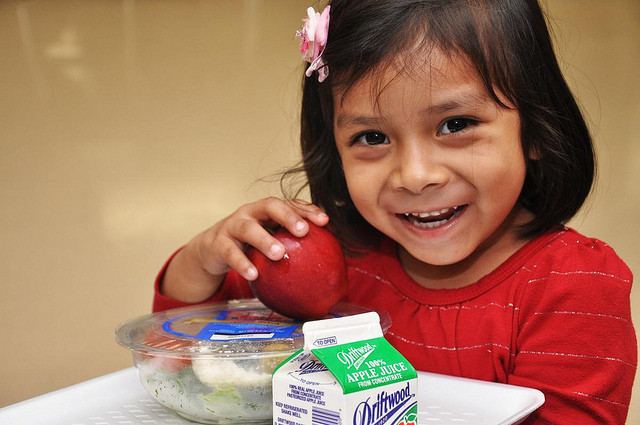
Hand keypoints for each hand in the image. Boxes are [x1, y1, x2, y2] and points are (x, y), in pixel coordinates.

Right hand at [161, 197, 328, 302]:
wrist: (210, 250)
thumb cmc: (248, 245)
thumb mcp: (268, 239)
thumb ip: (289, 243)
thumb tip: (325, 263)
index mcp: (266, 210)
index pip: (289, 203)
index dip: (307, 209)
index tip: (324, 221)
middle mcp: (250, 212)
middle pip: (269, 205)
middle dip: (287, 216)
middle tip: (303, 231)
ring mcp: (232, 226)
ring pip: (248, 228)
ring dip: (264, 240)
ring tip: (279, 254)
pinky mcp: (218, 243)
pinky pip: (230, 253)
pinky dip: (242, 264)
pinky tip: (254, 275)